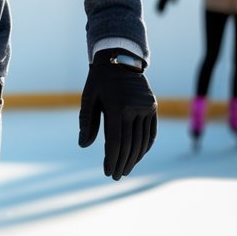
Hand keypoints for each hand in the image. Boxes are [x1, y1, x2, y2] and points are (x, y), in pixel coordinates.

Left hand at [78, 48, 156, 180]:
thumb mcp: (88, 97)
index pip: (115, 141)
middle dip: (122, 163)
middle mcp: (134, 108)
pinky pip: (150, 132)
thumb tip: (83, 145)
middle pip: (129, 144)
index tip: (108, 172)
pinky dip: (145, 146)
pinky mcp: (153, 107)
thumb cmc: (99, 80)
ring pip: (141, 141)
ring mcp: (146, 107)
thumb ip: (86, 122)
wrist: (120, 59)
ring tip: (126, 169)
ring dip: (134, 158)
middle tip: (117, 176)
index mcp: (117, 106)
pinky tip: (138, 156)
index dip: (112, 159)